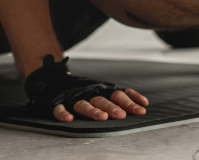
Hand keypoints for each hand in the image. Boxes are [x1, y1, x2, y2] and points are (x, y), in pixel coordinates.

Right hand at [24, 55, 148, 121]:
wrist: (54, 78)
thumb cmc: (85, 89)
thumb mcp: (104, 90)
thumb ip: (123, 98)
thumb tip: (144, 104)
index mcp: (101, 90)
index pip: (118, 94)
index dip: (130, 101)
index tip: (141, 109)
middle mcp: (89, 93)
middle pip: (102, 99)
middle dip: (112, 107)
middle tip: (121, 115)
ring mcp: (73, 97)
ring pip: (83, 104)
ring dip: (92, 110)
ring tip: (101, 117)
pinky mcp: (58, 101)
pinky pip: (59, 107)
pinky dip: (63, 113)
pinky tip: (68, 119)